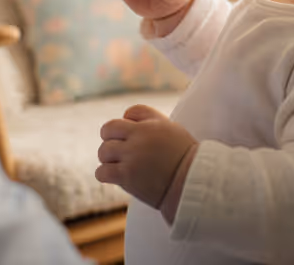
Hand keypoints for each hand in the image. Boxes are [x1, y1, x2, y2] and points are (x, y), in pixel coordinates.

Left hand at [95, 104, 196, 221]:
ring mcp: (131, 157)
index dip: (127, 122)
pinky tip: (114, 177)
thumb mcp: (172, 129)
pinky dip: (104, 174)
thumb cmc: (184, 157)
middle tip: (119, 150)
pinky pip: (102, 172)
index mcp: (151, 124)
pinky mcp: (126, 177)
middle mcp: (139, 138)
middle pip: (108, 129)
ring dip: (108, 158)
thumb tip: (126, 116)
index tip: (131, 134)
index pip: (129, 112)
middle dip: (110, 139)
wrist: (191, 183)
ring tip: (118, 165)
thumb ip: (150, 118)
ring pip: (103, 151)